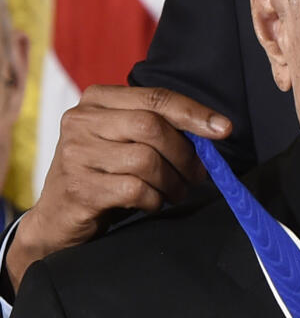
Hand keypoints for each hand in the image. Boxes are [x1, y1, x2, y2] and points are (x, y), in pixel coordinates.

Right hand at [6, 85, 230, 293]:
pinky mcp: (79, 187)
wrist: (56, 220)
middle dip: (185, 153)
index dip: (194, 112)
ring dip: (172, 181)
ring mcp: (75, 153)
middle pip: (152, 127)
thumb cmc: (102, 174)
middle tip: (197, 174)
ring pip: (146, 160)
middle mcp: (80, 120)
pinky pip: (135, 189)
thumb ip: (156, 127)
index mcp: (96, 100)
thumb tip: (214, 130)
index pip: (155, 97)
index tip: (224, 128)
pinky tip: (153, 203)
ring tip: (176, 192)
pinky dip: (154, 199)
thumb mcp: (123, 140)